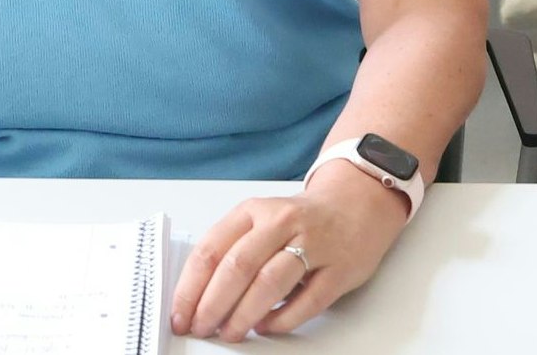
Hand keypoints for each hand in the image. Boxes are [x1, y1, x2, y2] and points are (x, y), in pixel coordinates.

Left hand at [172, 162, 408, 342]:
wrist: (357, 203)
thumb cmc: (300, 219)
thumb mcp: (259, 220)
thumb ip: (231, 249)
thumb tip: (196, 296)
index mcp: (253, 211)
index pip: (211, 249)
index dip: (190, 287)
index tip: (180, 314)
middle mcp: (282, 223)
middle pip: (238, 266)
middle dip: (213, 304)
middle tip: (201, 327)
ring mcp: (314, 245)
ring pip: (270, 283)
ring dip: (244, 314)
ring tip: (230, 333)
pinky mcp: (339, 269)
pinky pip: (308, 300)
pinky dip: (283, 319)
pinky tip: (266, 326)